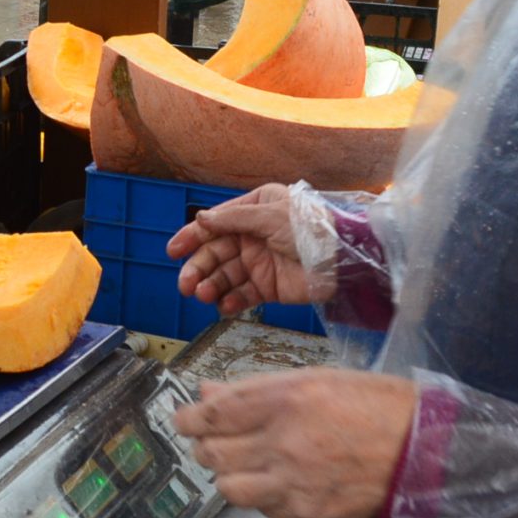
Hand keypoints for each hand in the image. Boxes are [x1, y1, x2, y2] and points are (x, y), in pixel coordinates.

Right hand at [166, 183, 320, 310]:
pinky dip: (231, 302)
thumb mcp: (269, 216)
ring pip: (225, 276)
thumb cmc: (312, 227)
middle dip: (198, 268)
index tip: (174, 250)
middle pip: (216, 253)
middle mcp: (253, 236)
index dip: (192, 237)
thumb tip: (201, 219)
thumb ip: (232, 219)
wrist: (344, 260)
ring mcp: (260, 263)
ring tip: (203, 295)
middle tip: (186, 284)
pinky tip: (224, 307)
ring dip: (211, 286)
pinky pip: (243, 295)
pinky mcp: (269, 287)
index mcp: (254, 211)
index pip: (215, 224)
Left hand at [174, 370, 418, 517]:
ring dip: (227, 475)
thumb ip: (257, 389)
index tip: (184, 419)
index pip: (213, 414)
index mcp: (284, 399)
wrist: (427, 453)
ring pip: (228, 487)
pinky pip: (262, 509)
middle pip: (212, 453)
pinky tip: (275, 482)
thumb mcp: (316, 379)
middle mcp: (282, 442)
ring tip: (242, 465)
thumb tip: (210, 393)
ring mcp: (293, 483)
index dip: (189, 419)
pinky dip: (260, 496)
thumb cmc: (376, 405)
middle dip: (204, 446)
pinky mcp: (306, 514)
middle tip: (211, 441)